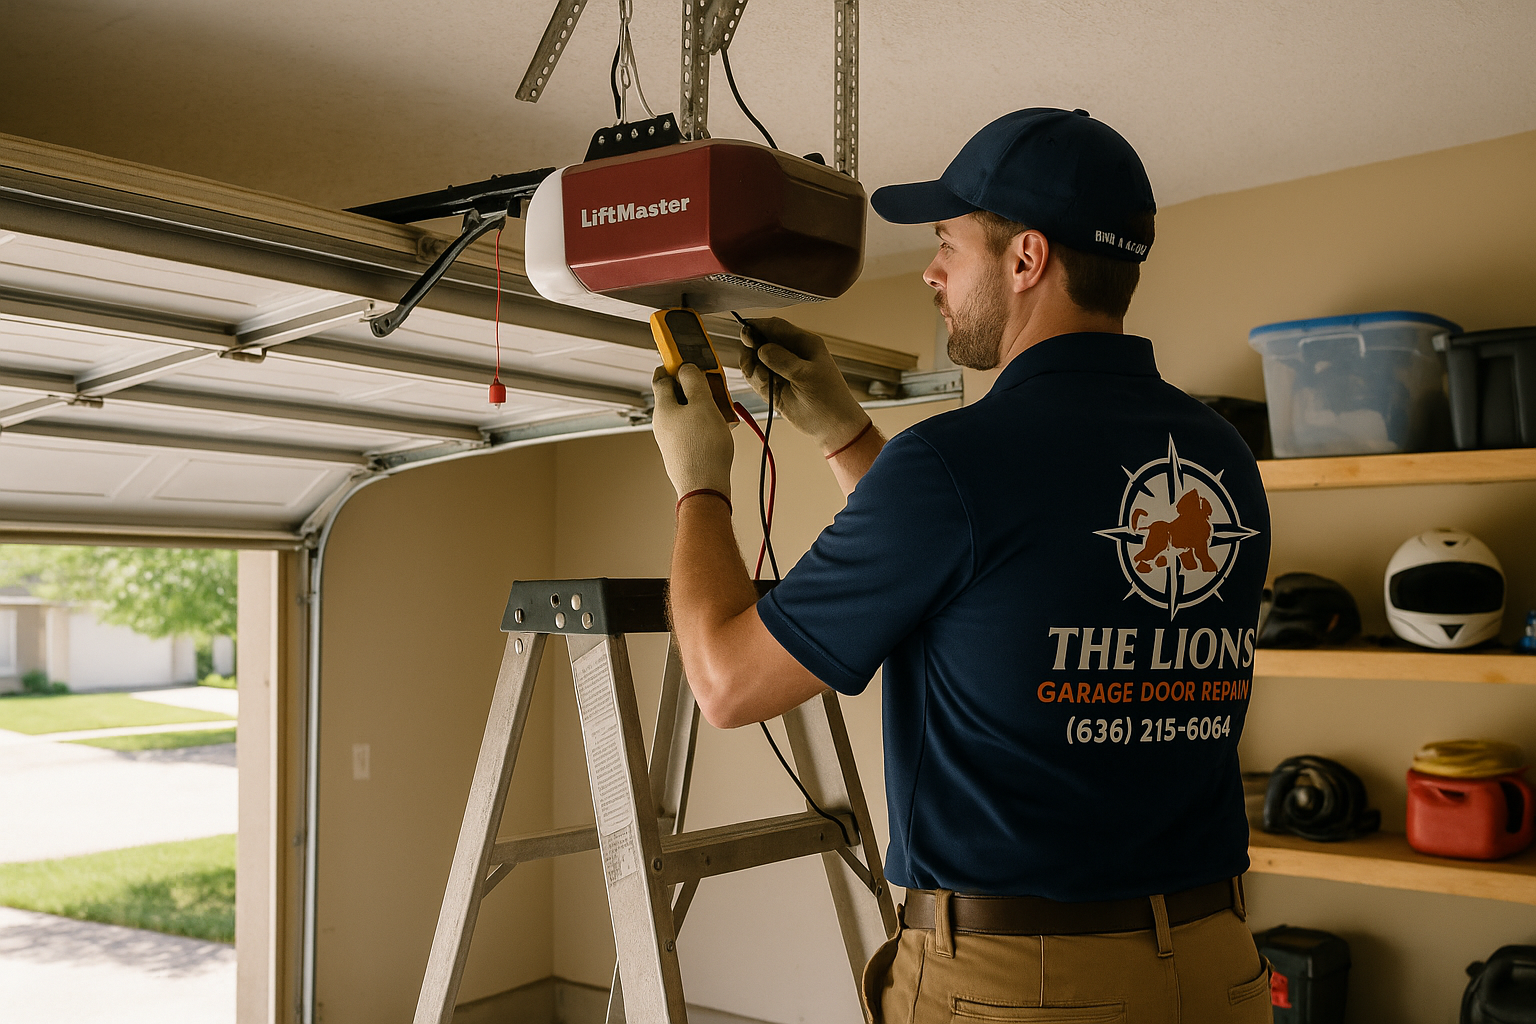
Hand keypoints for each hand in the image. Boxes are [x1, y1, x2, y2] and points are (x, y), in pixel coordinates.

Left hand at [651, 364, 735, 500]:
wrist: (704, 488)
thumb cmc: (703, 448)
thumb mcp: (703, 404)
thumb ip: (694, 382)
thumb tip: (686, 368)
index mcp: (663, 408)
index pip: (661, 378)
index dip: (673, 365)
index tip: (686, 358)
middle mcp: (663, 424)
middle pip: (676, 396)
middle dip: (694, 386)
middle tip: (712, 384)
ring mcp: (671, 439)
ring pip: (686, 413)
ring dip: (703, 406)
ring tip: (721, 408)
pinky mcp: (682, 452)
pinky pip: (692, 429)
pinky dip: (704, 423)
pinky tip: (719, 429)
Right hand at [739, 317, 870, 454]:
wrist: (832, 426)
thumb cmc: (829, 398)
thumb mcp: (807, 375)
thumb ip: (782, 360)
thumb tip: (761, 348)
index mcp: (804, 343)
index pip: (776, 326)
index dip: (758, 326)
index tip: (745, 330)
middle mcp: (790, 354)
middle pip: (761, 341)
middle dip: (752, 348)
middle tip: (752, 357)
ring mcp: (780, 370)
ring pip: (754, 360)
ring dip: (752, 367)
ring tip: (763, 377)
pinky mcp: (773, 386)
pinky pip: (755, 377)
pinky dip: (754, 379)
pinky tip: (763, 384)